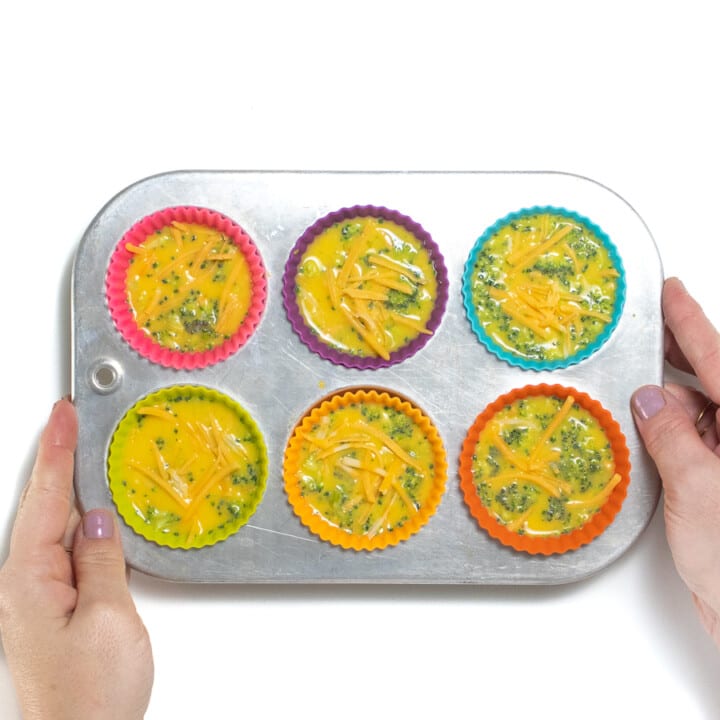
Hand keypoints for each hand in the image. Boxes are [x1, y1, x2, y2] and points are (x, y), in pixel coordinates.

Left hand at [0, 399, 153, 718]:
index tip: (63, 415)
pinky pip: (68, 554)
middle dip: (60, 464)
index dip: (56, 453)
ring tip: (90, 462)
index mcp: (29, 580)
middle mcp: (24, 585)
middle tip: (73, 424)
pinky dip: (83, 529)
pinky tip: (97, 520)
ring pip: (58, 530)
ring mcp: (36, 598)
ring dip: (75, 495)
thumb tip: (101, 520)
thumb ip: (104, 561)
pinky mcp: (53, 609)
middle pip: (44, 509)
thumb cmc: (91, 694)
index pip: (45, 500)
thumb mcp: (110, 618)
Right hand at [631, 277, 719, 646]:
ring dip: (670, 399)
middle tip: (651, 324)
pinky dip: (669, 430)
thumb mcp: (700, 493)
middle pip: (717, 382)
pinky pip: (695, 440)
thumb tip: (651, 399)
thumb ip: (673, 439)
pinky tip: (647, 427)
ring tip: (637, 385)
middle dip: (682, 353)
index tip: (673, 292)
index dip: (694, 323)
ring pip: (703, 412)